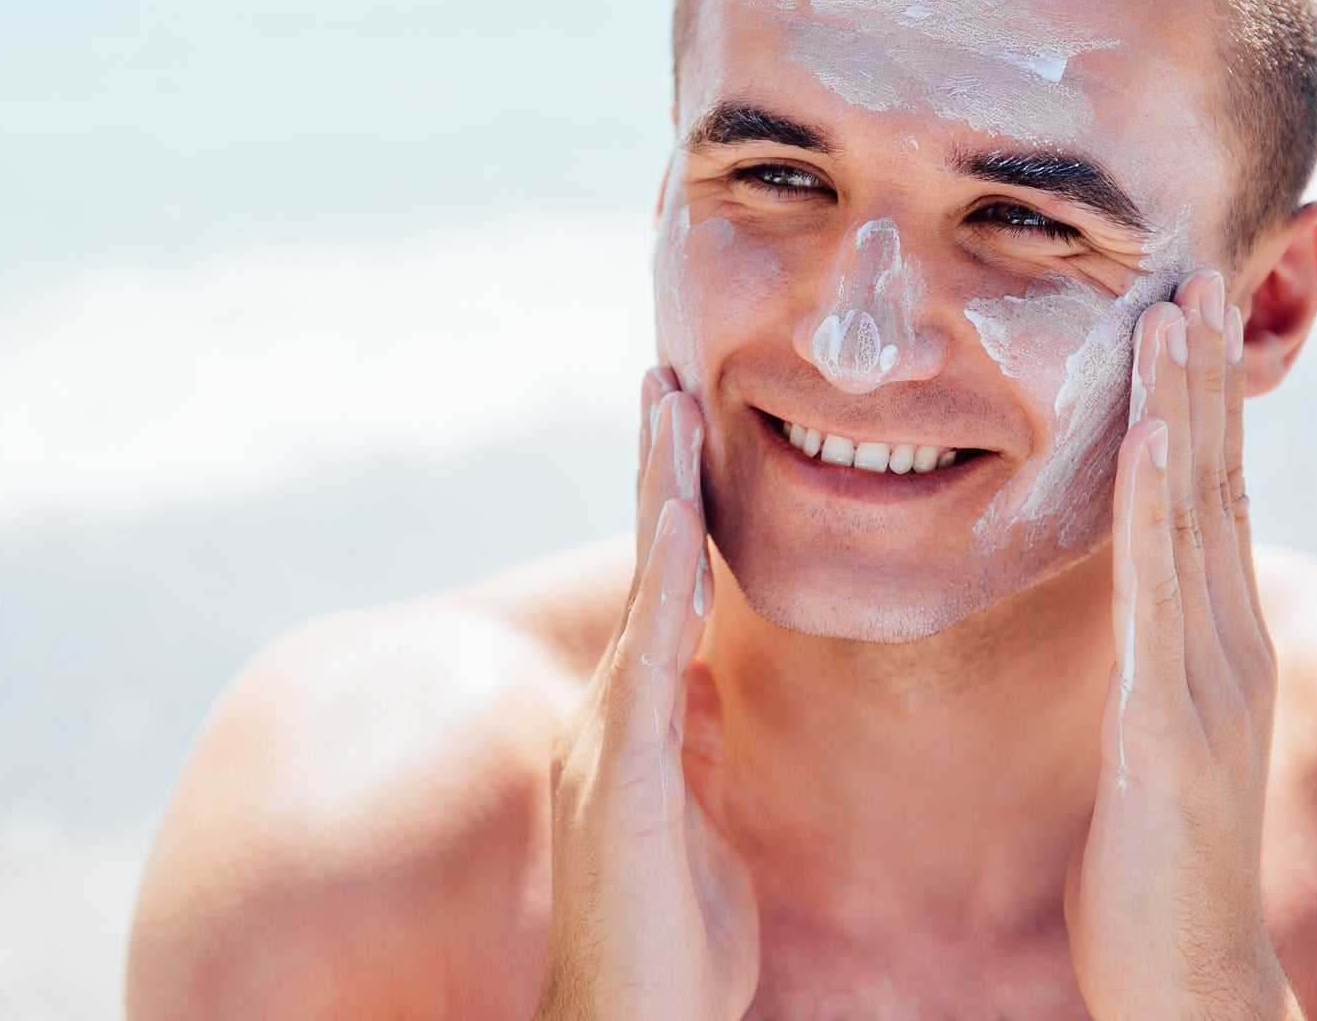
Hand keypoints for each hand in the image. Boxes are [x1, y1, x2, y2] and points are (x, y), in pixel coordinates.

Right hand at [533, 368, 759, 1020]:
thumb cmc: (671, 943)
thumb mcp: (696, 822)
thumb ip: (695, 748)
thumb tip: (708, 686)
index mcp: (641, 723)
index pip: (664, 589)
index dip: (674, 504)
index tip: (686, 424)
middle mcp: (614, 717)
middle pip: (645, 567)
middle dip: (655, 468)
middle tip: (666, 373)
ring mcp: (608, 745)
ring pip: (641, 595)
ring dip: (656, 497)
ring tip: (665, 408)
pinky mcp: (621, 786)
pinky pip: (647, 669)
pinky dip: (663, 591)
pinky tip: (681, 528)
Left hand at [1067, 271, 1303, 1020]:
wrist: (1188, 980)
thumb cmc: (1154, 868)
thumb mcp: (1152, 740)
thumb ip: (1148, 668)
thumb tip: (1125, 612)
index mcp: (1215, 646)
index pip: (1211, 500)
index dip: (1201, 408)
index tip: (1182, 319)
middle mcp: (1227, 645)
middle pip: (1216, 484)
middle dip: (1204, 379)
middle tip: (1193, 271)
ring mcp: (1209, 679)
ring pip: (1197, 516)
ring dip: (1184, 409)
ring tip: (1174, 314)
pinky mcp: (1172, 722)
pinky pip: (1160, 592)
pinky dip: (1154, 507)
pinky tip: (1144, 436)